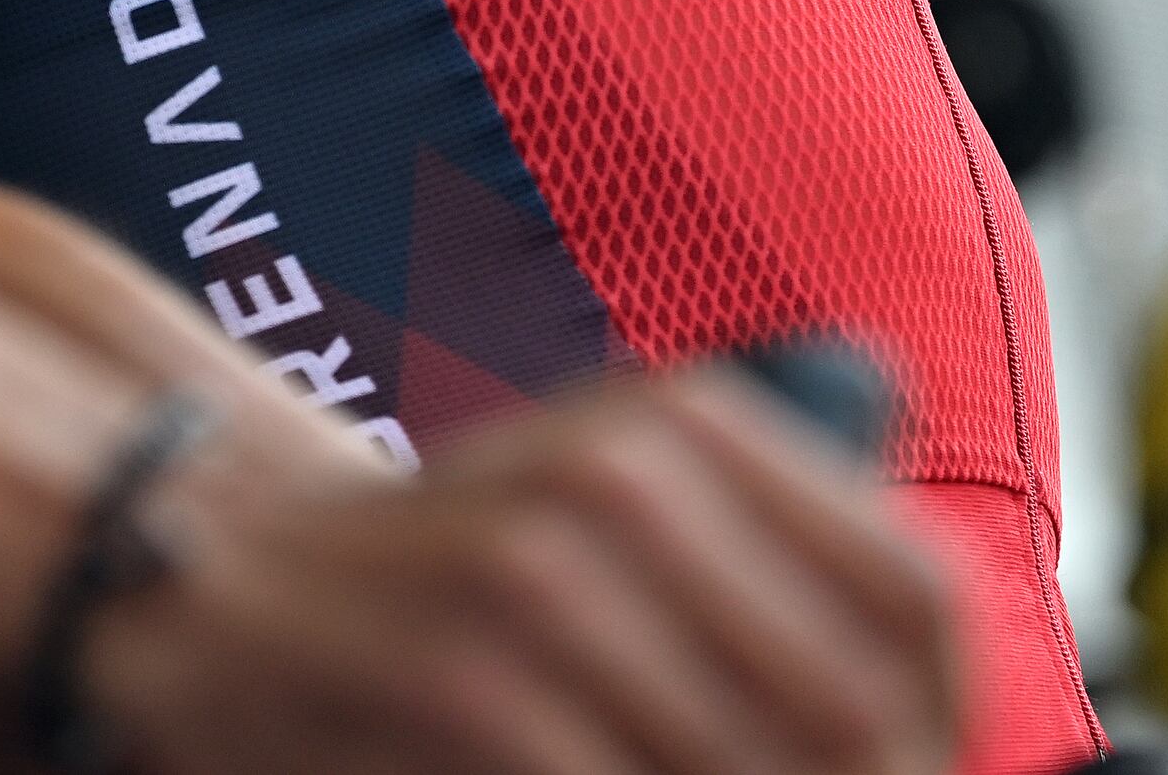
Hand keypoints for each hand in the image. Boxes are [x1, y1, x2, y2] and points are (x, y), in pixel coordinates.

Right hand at [83, 368, 957, 774]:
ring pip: (752, 767)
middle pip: (854, 712)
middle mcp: (629, 479)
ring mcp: (544, 582)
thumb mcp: (613, 507)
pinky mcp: (469, 686)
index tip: (910, 770)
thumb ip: (771, 563)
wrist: (224, 582)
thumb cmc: (450, 574)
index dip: (942, 727)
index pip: (916, 602)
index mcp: (688, 426)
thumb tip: (930, 702)